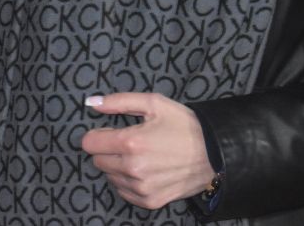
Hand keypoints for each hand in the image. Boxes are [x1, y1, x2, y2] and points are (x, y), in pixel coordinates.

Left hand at [79, 92, 215, 209]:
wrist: (214, 154)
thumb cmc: (184, 125)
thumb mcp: (154, 103)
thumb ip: (119, 101)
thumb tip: (91, 102)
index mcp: (131, 142)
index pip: (89, 143)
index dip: (98, 134)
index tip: (111, 131)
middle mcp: (132, 168)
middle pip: (98, 161)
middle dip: (108, 150)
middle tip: (130, 142)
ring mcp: (140, 188)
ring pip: (110, 177)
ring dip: (118, 166)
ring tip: (141, 156)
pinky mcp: (149, 201)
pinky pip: (124, 192)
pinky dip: (129, 182)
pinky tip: (146, 170)